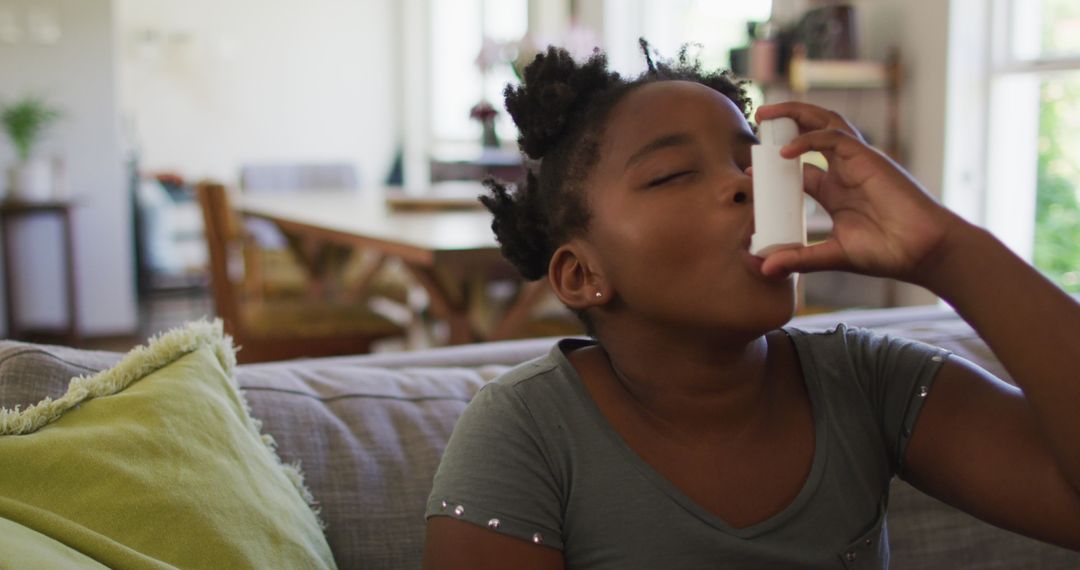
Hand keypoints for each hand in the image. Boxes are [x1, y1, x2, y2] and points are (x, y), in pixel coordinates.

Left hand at [754, 102, 965, 283]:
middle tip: (758, 119)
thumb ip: (799, 258)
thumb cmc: (886, 253)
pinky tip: (786, 152)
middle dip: (785, 121)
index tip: (749, 169)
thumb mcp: (832, 255)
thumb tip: (764, 269)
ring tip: (767, 114)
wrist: (923, 252)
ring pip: (824, 123)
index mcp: (836, 191)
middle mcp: (844, 171)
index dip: (773, 166)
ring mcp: (857, 162)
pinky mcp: (868, 159)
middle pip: (812, 132)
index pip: (800, 169)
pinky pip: (834, 138)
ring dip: (795, 114)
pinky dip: (809, 140)